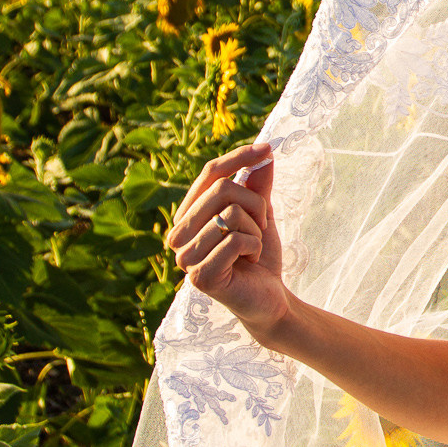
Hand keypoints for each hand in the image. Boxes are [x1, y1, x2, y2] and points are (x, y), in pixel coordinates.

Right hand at [165, 142, 291, 336]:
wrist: (269, 298)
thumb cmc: (258, 256)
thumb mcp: (260, 214)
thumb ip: (257, 185)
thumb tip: (264, 153)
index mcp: (187, 216)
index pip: (209, 174)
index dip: (238, 157)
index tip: (267, 149)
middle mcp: (178, 235)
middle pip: (222, 190)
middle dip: (255, 205)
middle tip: (262, 227)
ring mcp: (185, 258)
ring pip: (231, 214)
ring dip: (255, 230)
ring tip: (252, 248)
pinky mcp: (200, 276)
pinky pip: (236, 240)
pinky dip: (254, 246)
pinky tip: (249, 261)